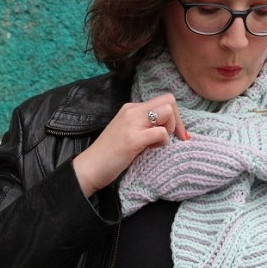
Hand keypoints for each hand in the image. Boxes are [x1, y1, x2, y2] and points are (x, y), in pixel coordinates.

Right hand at [73, 93, 188, 196]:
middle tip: (172, 138)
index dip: (174, 116)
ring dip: (171, 128)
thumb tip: (166, 127)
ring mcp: (132, 123)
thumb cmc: (109, 154)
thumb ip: (143, 125)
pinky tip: (151, 150)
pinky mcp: (133, 139)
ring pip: (167, 111)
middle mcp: (131, 111)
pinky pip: (161, 132)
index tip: (174, 134)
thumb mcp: (127, 132)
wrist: (89, 167)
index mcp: (130, 108)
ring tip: (157, 143)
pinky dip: (164, 142)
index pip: (163, 100)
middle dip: (177, 120)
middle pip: (169, 100)